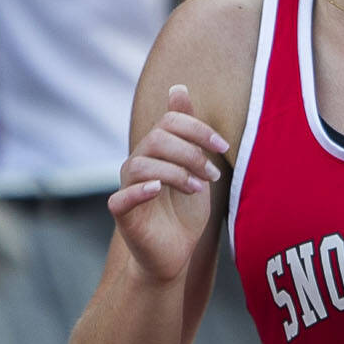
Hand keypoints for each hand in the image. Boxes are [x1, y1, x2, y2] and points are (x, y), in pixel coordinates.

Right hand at [109, 84, 228, 284]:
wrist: (174, 256)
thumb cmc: (184, 214)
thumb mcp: (195, 169)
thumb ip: (188, 133)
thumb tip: (178, 87)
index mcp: (156, 151)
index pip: (169, 121)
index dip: (197, 129)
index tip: (223, 148)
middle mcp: (138, 164)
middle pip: (156, 138)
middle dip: (191, 152)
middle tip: (213, 175)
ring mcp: (127, 188)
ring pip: (140, 164)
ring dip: (175, 172)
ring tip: (197, 189)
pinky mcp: (122, 214)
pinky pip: (121, 198)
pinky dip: (139, 190)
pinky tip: (158, 190)